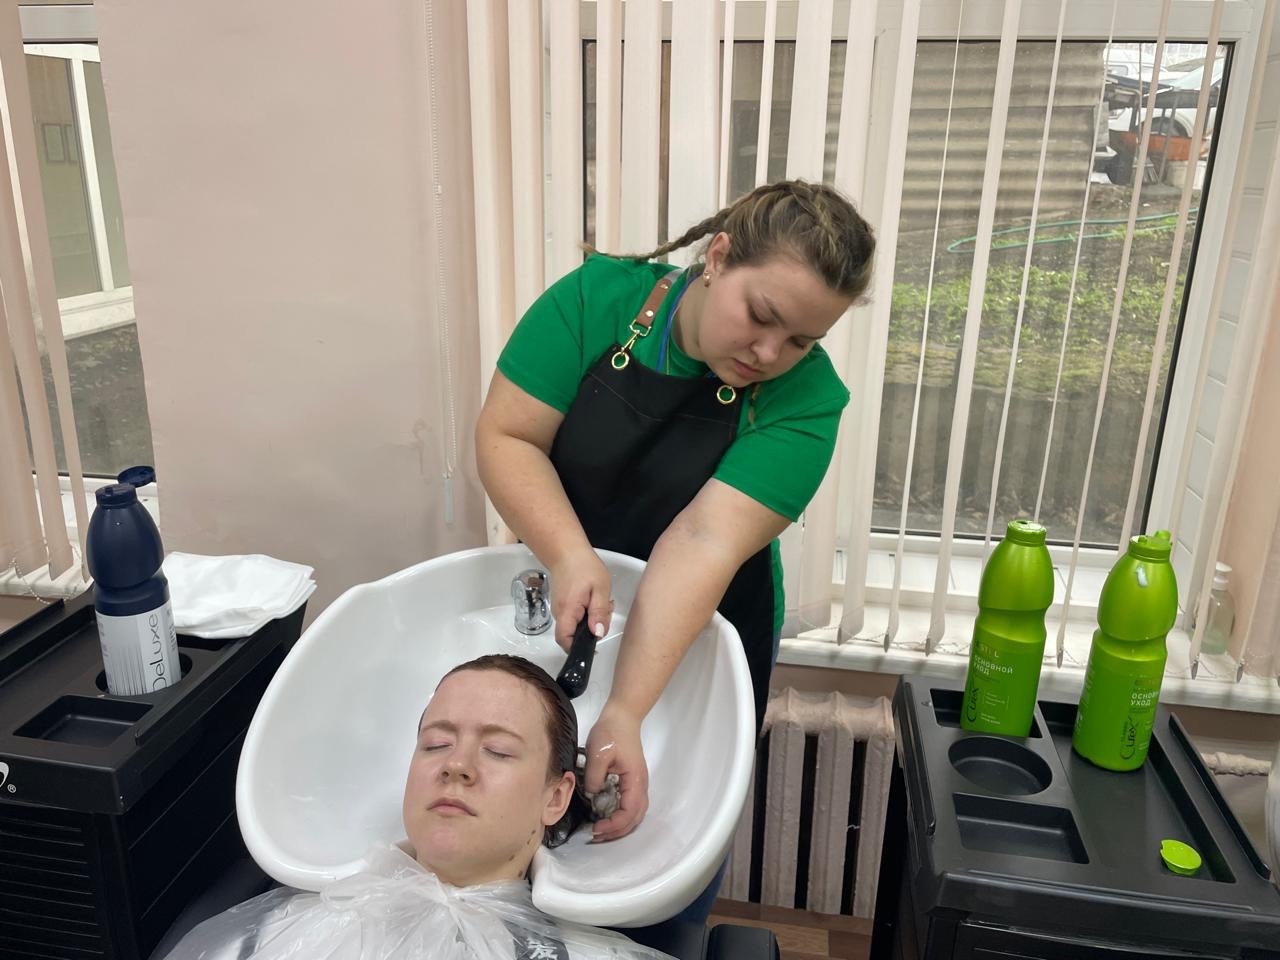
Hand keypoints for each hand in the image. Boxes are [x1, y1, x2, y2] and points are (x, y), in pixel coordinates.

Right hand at [549, 548, 612, 651]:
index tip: (593, 647)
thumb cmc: (583, 566)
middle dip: (591, 631)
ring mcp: (560, 608)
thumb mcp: (599, 588)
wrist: (566, 550)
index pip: (565, 641)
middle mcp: (559, 613)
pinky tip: (596, 599)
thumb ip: (599, 612)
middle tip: (607, 613)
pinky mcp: (563, 604)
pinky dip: (587, 612)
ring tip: (603, 601)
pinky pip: (575, 616)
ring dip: (591, 619)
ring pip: (575, 625)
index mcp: (567, 611)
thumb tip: (597, 634)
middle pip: (572, 635)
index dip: (577, 649)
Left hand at [583, 702, 648, 841]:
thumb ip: (594, 777)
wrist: (622, 716)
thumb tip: (591, 795)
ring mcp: (638, 783)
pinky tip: (606, 816)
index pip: (629, 812)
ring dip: (619, 826)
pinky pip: (630, 805)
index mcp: (635, 780)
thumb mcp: (597, 754)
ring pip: (635, 814)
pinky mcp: (632, 780)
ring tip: (601, 830)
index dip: (614, 825)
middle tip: (596, 835)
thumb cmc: (611, 732)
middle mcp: (641, 785)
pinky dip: (620, 816)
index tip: (596, 827)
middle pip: (635, 818)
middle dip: (617, 831)